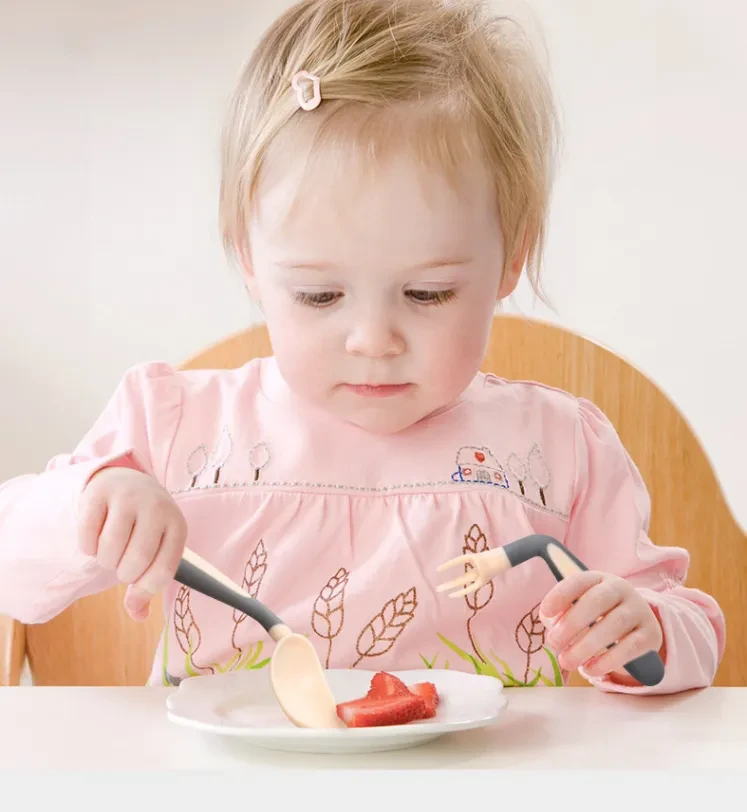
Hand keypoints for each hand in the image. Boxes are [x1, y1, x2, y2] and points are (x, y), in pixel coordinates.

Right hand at [77, 467, 187, 620]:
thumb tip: (138, 614)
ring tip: (109, 552)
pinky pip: (87, 535)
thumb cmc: (144, 526)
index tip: (133, 586)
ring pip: (109, 550)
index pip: (162, 572)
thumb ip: (147, 583)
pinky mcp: (100, 492)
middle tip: (121, 563)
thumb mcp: (156, 550)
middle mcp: (157, 508)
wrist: (128, 483)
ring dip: (104, 561)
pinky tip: (94, 539)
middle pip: (135, 561)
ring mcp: (129, 497)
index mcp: (177, 527)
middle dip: (122, 573)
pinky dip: (87, 546)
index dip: (143, 589)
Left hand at [539, 571, 663, 684]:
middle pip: (597, 601)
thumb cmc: (598, 615)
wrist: (637, 625)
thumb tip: (551, 625)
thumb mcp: (580, 607)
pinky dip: (608, 660)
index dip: (561, 595)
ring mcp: (638, 610)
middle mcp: (621, 589)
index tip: (545, 612)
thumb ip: (562, 614)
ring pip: (613, 625)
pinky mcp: (651, 634)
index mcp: (599, 579)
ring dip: (586, 646)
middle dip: (572, 623)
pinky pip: (630, 647)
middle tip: (554, 643)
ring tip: (567, 661)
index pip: (579, 581)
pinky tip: (590, 669)